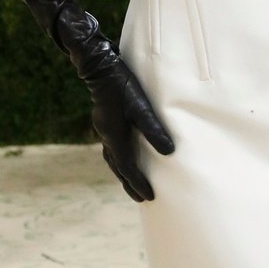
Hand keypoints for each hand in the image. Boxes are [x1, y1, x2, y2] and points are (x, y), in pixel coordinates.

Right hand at [87, 59, 173, 202]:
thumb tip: (169, 152)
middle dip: (130, 183)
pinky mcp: (105, 121)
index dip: (139, 183)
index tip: (149, 197)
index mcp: (115, 137)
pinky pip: (112, 148)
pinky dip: (120, 158)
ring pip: (113, 159)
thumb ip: (154, 129)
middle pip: (119, 168)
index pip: (128, 168)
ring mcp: (104, 129)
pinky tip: (125, 155)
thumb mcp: (141, 106)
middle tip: (141, 199)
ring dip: (123, 172)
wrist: (99, 68)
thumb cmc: (123, 86)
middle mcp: (107, 137)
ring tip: (132, 182)